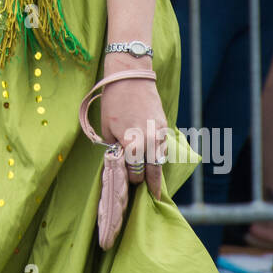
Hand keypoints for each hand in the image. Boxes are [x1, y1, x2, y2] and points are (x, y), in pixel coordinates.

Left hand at [100, 76, 167, 201]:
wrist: (131, 76)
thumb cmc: (114, 101)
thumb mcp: (107, 128)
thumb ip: (115, 148)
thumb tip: (121, 162)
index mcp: (132, 143)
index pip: (134, 173)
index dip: (128, 180)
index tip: (126, 186)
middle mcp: (150, 142)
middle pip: (152, 173)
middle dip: (146, 183)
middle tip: (147, 196)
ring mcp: (160, 135)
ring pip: (161, 163)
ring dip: (155, 172)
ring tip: (153, 186)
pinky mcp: (165, 127)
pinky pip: (163, 149)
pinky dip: (158, 157)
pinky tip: (155, 163)